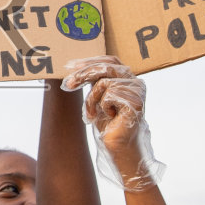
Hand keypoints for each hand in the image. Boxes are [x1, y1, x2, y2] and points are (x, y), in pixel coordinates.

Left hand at [62, 56, 164, 191]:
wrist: (116, 145)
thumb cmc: (107, 122)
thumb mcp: (97, 95)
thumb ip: (93, 79)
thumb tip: (73, 66)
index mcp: (128, 78)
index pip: (110, 60)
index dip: (90, 60)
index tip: (70, 65)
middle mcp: (135, 81)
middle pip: (106, 67)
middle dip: (83, 74)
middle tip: (68, 84)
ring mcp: (137, 91)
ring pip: (104, 82)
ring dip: (92, 99)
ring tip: (93, 112)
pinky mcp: (135, 101)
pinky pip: (108, 94)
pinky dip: (101, 106)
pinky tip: (109, 117)